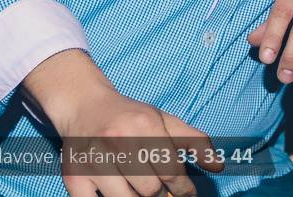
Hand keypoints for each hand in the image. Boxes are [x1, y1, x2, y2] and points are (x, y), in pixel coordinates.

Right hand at [24, 51, 222, 196]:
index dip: (183, 189)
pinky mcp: (74, 176)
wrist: (83, 105)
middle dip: (160, 195)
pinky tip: (117, 192)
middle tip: (160, 192)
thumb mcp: (164, 120)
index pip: (171, 171)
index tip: (186, 194)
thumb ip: (194, 141)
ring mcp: (93, 161)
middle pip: (150, 190)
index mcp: (143, 126)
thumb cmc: (130, 117)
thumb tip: (218, 167)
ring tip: (140, 189)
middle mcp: (118, 141)